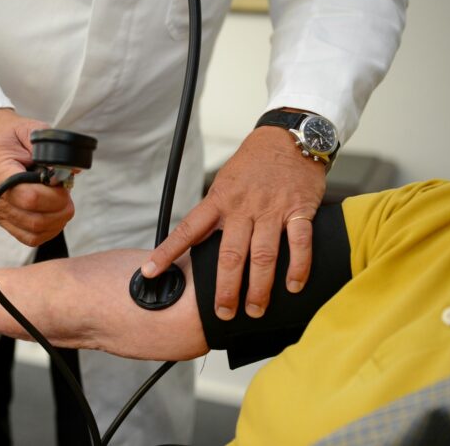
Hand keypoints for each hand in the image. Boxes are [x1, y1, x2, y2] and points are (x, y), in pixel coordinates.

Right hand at [0, 108, 74, 245]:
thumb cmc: (13, 137)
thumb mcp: (32, 132)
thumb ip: (52, 150)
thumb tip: (73, 171)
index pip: (29, 196)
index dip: (54, 195)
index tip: (62, 182)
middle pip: (35, 219)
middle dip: (61, 208)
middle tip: (66, 193)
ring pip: (35, 232)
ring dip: (57, 220)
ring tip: (61, 202)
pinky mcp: (4, 221)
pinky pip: (30, 238)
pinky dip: (48, 230)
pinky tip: (54, 214)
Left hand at [141, 126, 325, 319]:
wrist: (289, 136)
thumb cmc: (254, 163)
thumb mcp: (224, 183)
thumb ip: (214, 213)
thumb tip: (196, 242)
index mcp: (218, 200)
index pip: (187, 230)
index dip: (167, 252)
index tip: (150, 272)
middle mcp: (242, 207)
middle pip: (230, 254)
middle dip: (225, 288)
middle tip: (222, 313)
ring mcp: (271, 209)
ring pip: (263, 254)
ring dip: (259, 287)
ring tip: (255, 310)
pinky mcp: (299, 209)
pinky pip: (299, 242)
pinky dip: (297, 266)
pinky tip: (293, 286)